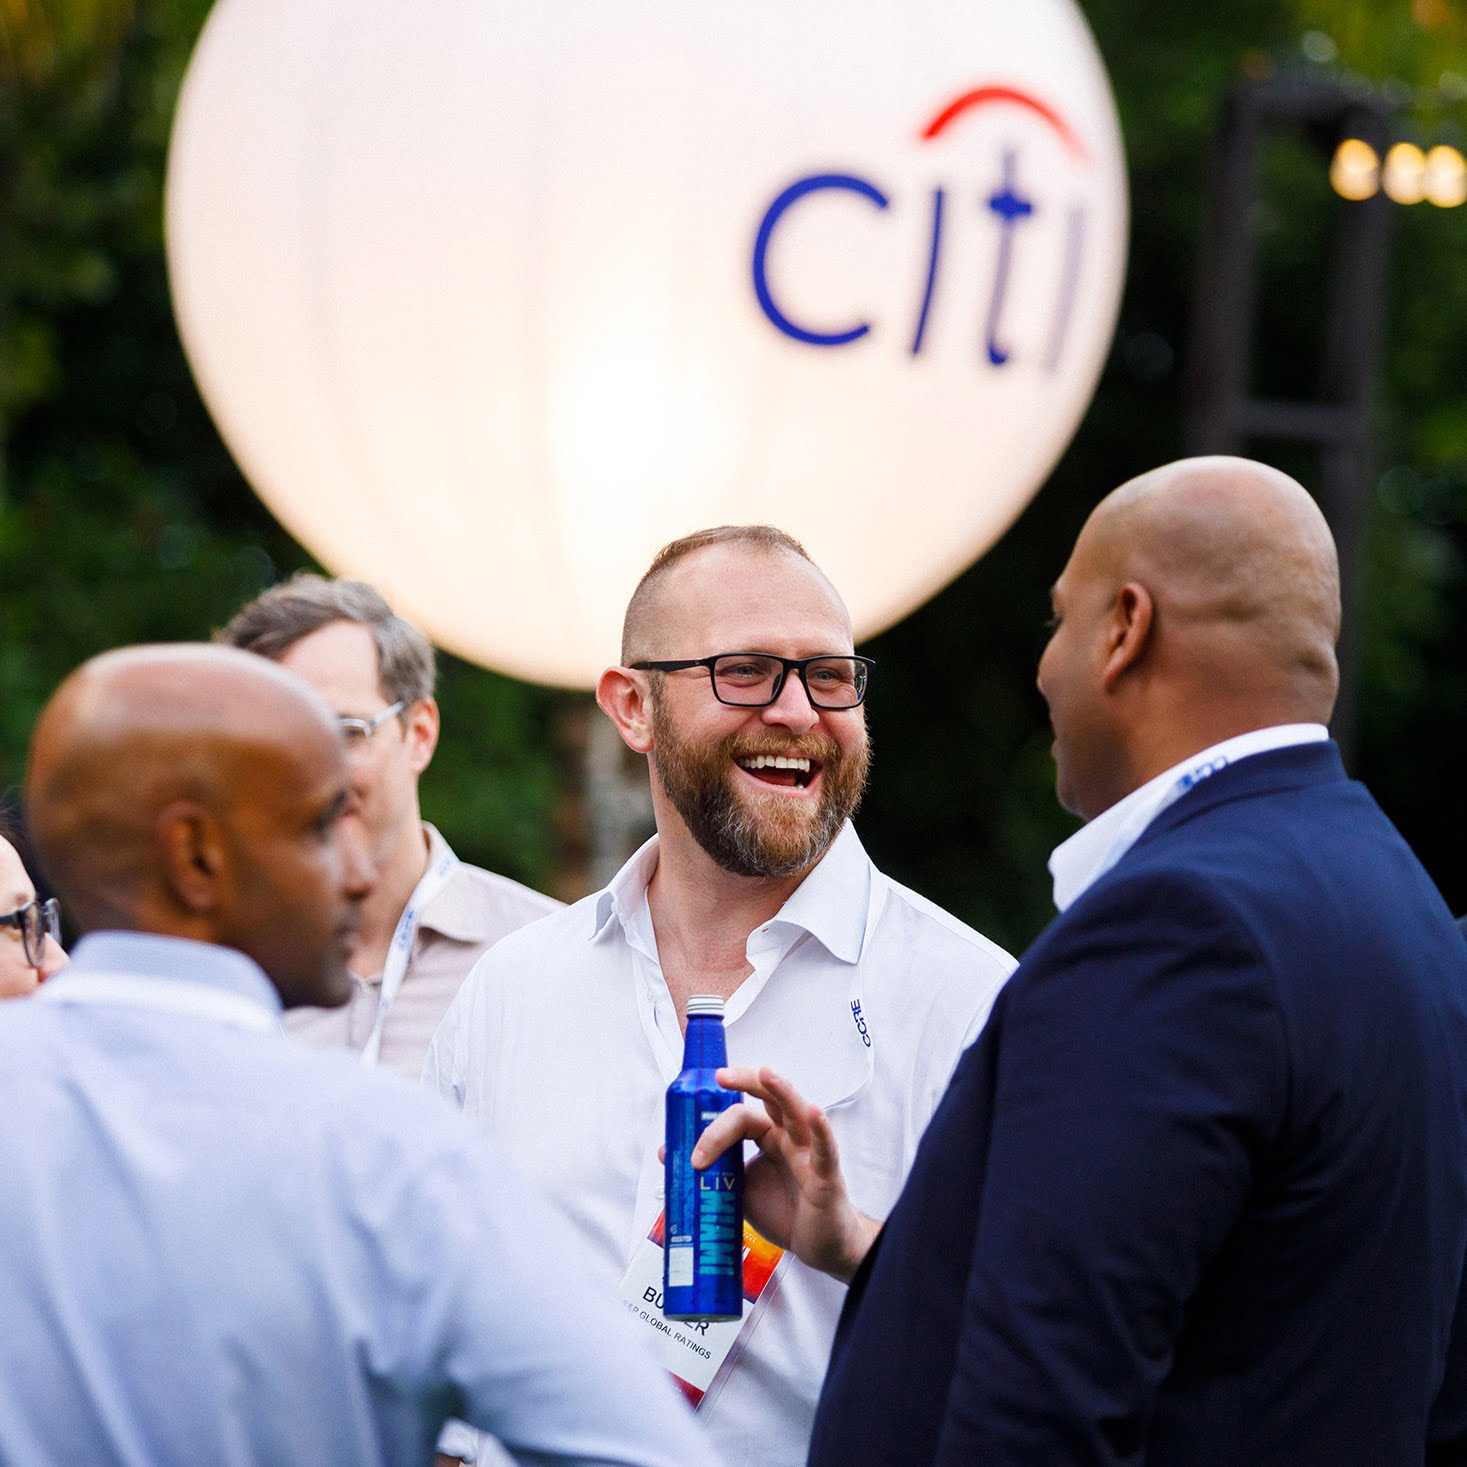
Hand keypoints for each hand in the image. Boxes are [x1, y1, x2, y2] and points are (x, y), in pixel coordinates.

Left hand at [691, 1066, 880, 1281]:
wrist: (815, 1245)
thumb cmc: (784, 1211)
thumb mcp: (740, 1189)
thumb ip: (712, 1170)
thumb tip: (667, 1153)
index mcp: (768, 1137)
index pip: (741, 1117)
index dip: (715, 1131)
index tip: (695, 1158)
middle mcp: (788, 1137)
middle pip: (770, 1098)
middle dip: (747, 1081)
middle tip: (721, 1076)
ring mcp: (808, 1153)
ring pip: (797, 1112)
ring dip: (781, 1090)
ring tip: (765, 1073)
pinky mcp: (826, 1175)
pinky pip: (825, 1149)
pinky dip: (821, 1129)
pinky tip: (814, 1112)